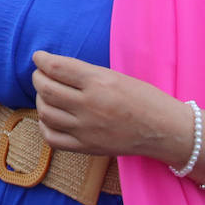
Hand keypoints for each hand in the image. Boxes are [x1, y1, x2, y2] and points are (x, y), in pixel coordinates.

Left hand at [31, 51, 178, 159]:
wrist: (166, 130)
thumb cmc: (143, 98)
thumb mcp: (114, 76)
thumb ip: (83, 73)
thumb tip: (52, 67)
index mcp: (99, 83)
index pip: (56, 68)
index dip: (41, 59)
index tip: (38, 57)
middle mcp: (90, 106)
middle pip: (46, 89)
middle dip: (37, 78)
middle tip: (41, 74)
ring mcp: (87, 129)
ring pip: (45, 112)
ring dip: (40, 100)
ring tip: (48, 95)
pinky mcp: (88, 148)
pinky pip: (52, 138)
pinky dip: (45, 125)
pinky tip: (51, 118)